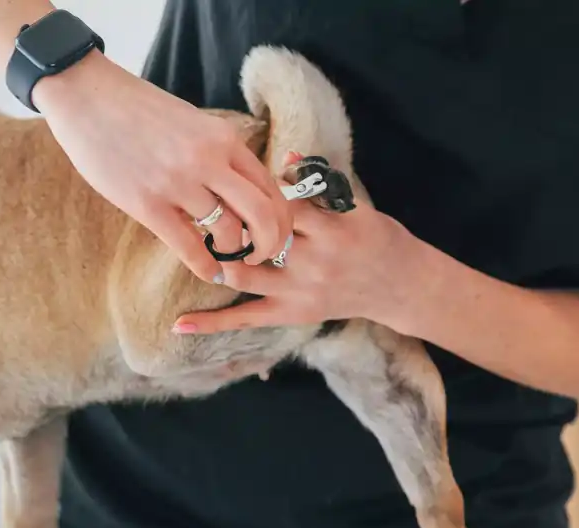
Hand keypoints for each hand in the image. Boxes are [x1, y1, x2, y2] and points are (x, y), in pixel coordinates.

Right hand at [34, 52, 290, 280]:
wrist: (87, 96)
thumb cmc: (135, 109)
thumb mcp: (191, 123)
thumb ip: (215, 153)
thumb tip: (235, 189)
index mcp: (223, 139)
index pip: (270, 187)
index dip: (280, 218)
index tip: (274, 234)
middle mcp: (208, 160)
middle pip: (263, 214)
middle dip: (270, 244)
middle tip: (263, 258)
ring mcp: (179, 182)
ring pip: (228, 233)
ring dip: (232, 253)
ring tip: (226, 259)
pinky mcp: (148, 203)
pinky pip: (189, 246)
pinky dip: (206, 267)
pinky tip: (209, 273)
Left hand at [172, 177, 439, 334]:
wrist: (399, 284)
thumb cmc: (377, 237)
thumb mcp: (355, 206)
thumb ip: (318, 184)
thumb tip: (285, 153)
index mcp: (331, 230)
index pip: (283, 206)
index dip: (256, 193)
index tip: (236, 182)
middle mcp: (314, 263)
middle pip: (258, 240)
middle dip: (229, 225)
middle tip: (203, 209)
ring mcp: (300, 292)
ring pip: (245, 276)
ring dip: (216, 259)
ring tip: (191, 244)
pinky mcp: (292, 314)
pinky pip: (246, 319)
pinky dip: (212, 323)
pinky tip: (179, 323)